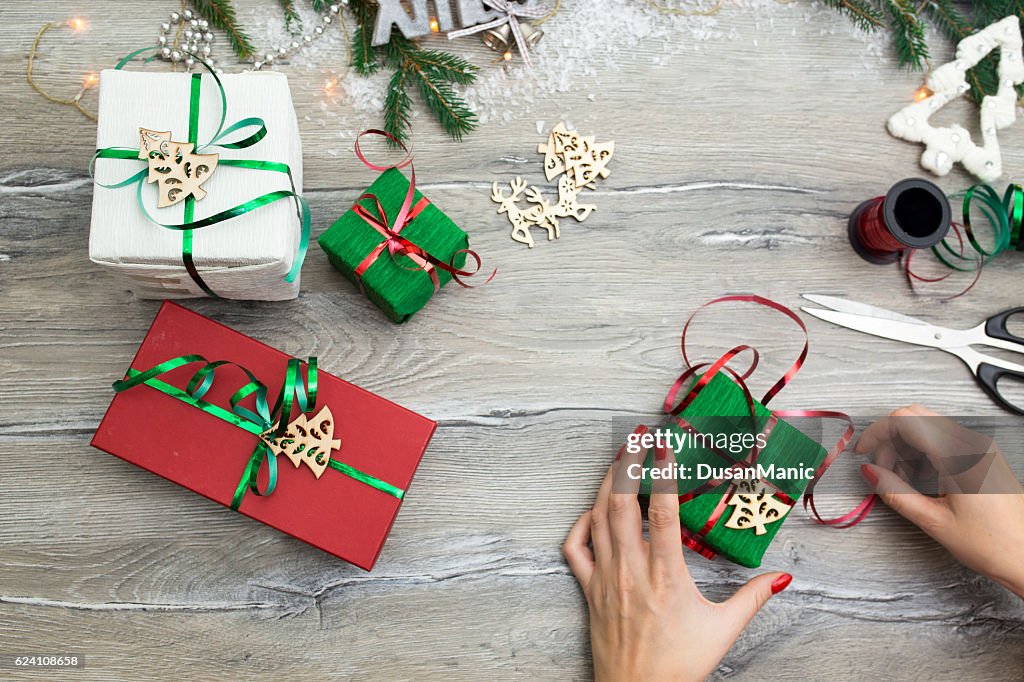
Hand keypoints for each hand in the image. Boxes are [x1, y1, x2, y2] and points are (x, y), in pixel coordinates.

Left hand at [563, 432, 791, 681]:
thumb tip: (783, 576)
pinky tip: (593, 510)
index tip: (664, 445)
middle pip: (621, 504)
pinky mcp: (589, 590)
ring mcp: (605, 579)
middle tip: (636, 436)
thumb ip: (753, 598)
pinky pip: (576, 548)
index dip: (661, 474)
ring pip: (597, 518)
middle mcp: (631, 571)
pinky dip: (582, 523)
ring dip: (605, 484)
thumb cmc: (678, 666)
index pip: (662, 512)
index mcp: (666, 577)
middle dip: (626, 464)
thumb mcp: (723, 630)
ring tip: (617, 457)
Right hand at [856, 404, 1023, 598]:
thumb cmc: (991, 544)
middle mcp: (972, 443)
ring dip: (905, 444)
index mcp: (960, 455)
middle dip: (890, 438)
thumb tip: (870, 472)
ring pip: (928, 425)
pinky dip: (922, 450)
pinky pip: (943, 438)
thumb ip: (895, 492)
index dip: (878, 432)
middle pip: (916, 417)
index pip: (907, 421)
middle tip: (880, 468)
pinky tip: (918, 476)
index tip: (863, 451)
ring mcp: (980, 447)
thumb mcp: (933, 521)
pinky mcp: (983, 455)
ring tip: (899, 477)